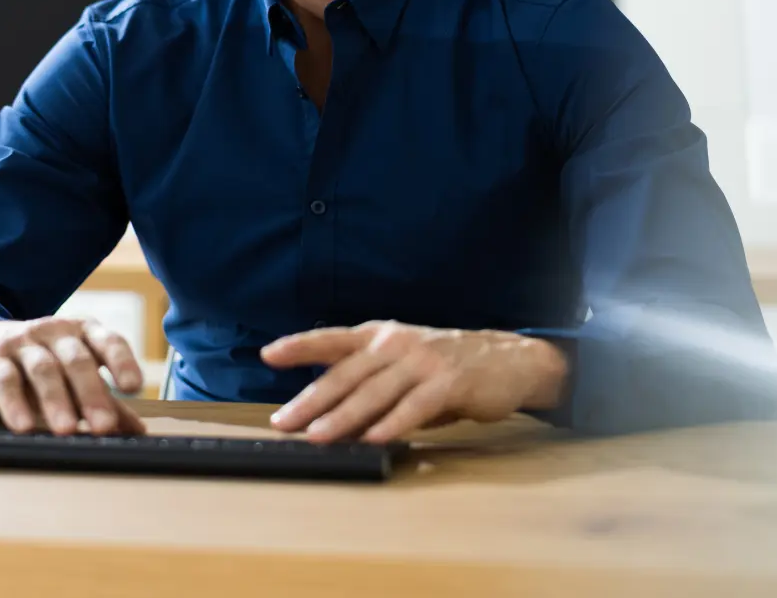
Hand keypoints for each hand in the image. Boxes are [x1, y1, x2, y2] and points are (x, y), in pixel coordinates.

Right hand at [0, 316, 146, 435]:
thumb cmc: (41, 362)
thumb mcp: (73, 375)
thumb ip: (105, 399)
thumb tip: (138, 432)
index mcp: (83, 332)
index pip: (108, 341)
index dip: (122, 361)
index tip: (134, 387)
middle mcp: (55, 331)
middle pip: (76, 359)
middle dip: (91, 393)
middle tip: (104, 426)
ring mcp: (23, 342)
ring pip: (43, 369)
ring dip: (56, 400)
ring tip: (66, 430)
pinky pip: (5, 380)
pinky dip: (14, 404)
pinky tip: (23, 427)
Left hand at [261, 321, 567, 442]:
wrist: (507, 360)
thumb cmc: (445, 366)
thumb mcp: (402, 366)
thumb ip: (369, 386)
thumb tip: (328, 419)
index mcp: (380, 336)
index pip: (332, 339)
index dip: (299, 345)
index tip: (268, 353)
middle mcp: (396, 344)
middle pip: (346, 374)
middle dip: (311, 400)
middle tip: (284, 422)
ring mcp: (422, 361)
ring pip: (374, 392)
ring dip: (343, 418)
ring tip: (318, 437)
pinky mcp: (448, 382)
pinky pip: (414, 407)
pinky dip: (392, 424)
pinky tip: (374, 439)